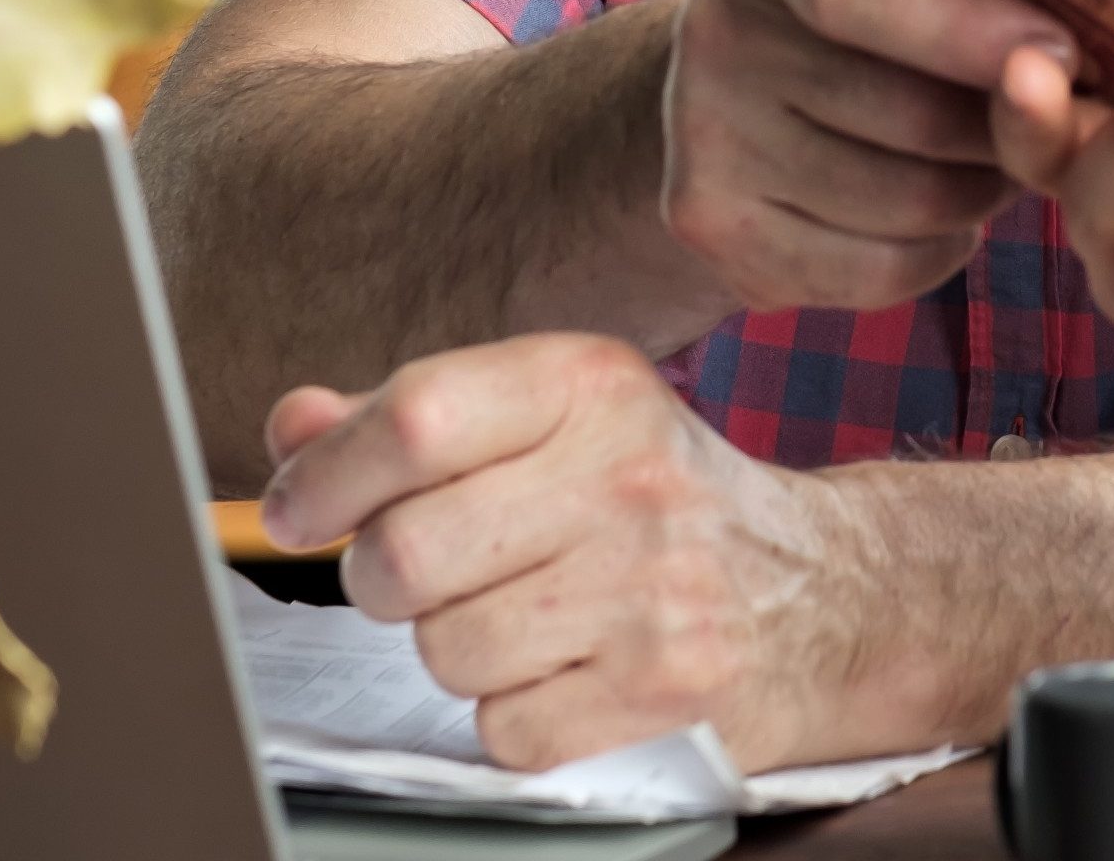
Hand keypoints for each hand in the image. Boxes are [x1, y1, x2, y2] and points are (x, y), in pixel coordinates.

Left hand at [257, 335, 902, 771]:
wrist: (821, 589)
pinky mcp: (667, 686)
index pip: (413, 417)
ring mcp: (653, 586)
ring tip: (526, 618)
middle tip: (428, 575)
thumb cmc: (654, 497)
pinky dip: (517, 716)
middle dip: (386, 580)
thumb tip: (292, 426)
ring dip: (459, 649)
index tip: (295, 509)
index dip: (324, 475)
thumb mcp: (552, 421)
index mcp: (589, 385)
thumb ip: (418, 419)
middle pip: (404, 553)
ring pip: (446, 650)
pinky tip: (568, 672)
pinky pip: (505, 728)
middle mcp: (627, 475)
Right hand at [663, 0, 1075, 315]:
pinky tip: (944, 197)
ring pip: (915, 205)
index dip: (974, 34)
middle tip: (1062, 111)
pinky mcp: (718, 234)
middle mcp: (721, 28)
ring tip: (994, 147)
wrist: (738, 61)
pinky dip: (944, 245)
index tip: (1068, 54)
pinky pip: (884, 269)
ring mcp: (706, 140)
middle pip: (914, 118)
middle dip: (1015, 124)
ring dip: (988, 188)